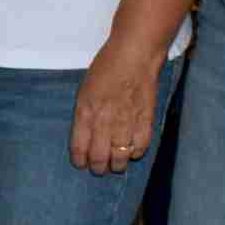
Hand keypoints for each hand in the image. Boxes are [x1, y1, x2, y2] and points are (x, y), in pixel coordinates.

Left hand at [70, 36, 165, 173]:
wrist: (134, 55)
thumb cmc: (106, 68)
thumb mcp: (85, 90)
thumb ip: (85, 114)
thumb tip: (86, 136)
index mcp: (85, 111)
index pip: (79, 147)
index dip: (80, 160)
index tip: (81, 164)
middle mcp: (104, 120)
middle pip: (99, 157)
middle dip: (98, 168)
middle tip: (99, 169)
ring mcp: (126, 122)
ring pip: (120, 158)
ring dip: (117, 165)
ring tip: (115, 165)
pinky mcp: (145, 120)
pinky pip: (140, 147)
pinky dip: (135, 153)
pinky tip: (132, 151)